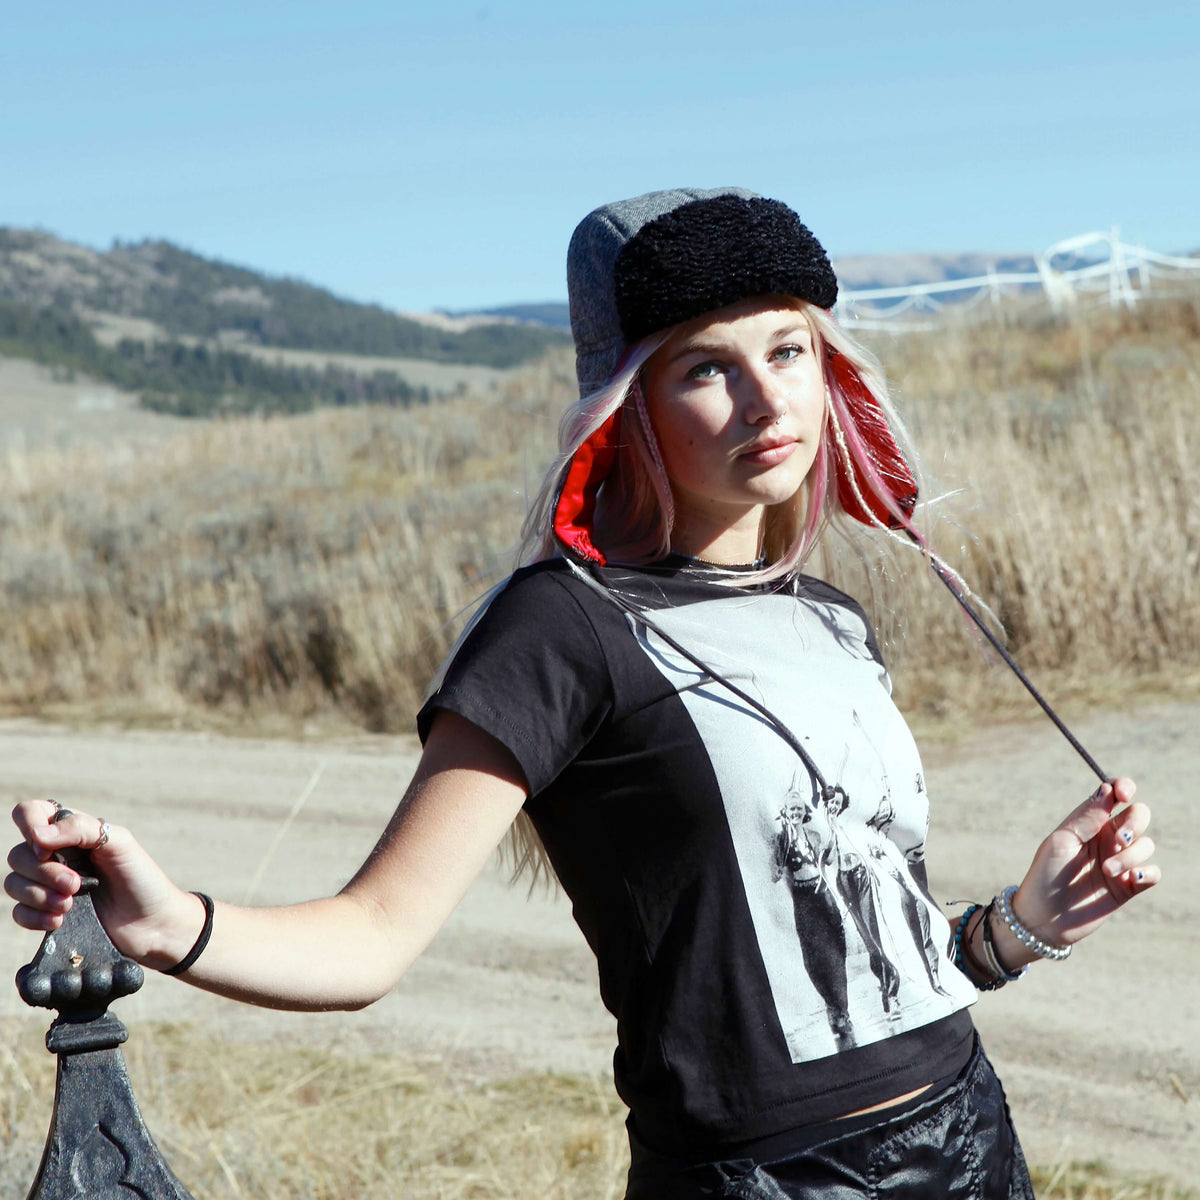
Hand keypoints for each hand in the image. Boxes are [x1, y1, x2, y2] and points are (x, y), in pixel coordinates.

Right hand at [6, 800, 202, 968]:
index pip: (30, 813)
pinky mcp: (47, 913)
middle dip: (44, 872)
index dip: (29, 825)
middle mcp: (55, 855)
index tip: (48, 848)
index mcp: (71, 832)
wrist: (153, 922)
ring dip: (39, 896)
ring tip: (70, 904)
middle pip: (19, 855)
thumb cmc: (140, 877)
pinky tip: (59, 921)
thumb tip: (38, 835)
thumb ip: (81, 829)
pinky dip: (34, 917)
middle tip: (75, 885)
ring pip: (13, 884)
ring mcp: (49, 885)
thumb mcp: (120, 843)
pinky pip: (19, 913)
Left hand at [1009, 778, 1158, 957]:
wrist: (1044, 917)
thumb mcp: (1062, 841)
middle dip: (1135, 822)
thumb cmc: (1046, 874)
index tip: (1124, 793)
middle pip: (1139, 814)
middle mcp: (1107, 838)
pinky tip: (1131, 879)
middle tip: (1118, 838)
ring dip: (1131, 855)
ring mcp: (1120, 861)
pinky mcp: (1128, 887)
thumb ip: (1086, 818)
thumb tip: (1107, 790)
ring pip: (1146, 845)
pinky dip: (1147, 873)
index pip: (1114, 795)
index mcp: (1088, 822)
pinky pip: (1153, 873)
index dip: (1124, 787)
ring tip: (1107, 869)